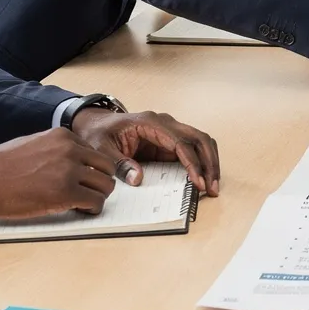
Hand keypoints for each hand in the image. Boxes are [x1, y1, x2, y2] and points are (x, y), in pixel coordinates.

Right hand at [0, 129, 123, 218]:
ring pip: (106, 185)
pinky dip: (91, 209)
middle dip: (99, 183)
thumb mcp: (32, 144)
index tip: (81, 180)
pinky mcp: (66, 192)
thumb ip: (55, 150)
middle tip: (87, 194)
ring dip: (97, 197)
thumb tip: (71, 162)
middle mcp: (70, 149)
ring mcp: (69, 170)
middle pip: (106, 167)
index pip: (95, 152)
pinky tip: (78, 211)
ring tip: (81, 204)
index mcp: (63, 136)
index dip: (90, 169)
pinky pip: (96, 202)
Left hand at [70, 106, 222, 195]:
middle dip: (210, 163)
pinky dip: (202, 162)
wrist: (95, 124)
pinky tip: (203, 179)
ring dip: (210, 162)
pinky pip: (193, 149)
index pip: (181, 143)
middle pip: (200, 139)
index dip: (193, 163)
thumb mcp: (101, 149)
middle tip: (213, 187)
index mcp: (151, 123)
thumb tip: (138, 178)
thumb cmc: (98, 133)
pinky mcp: (169, 141)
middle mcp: (166, 124)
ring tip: (213, 185)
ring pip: (201, 142)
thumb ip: (119, 163)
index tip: (198, 182)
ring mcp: (170, 131)